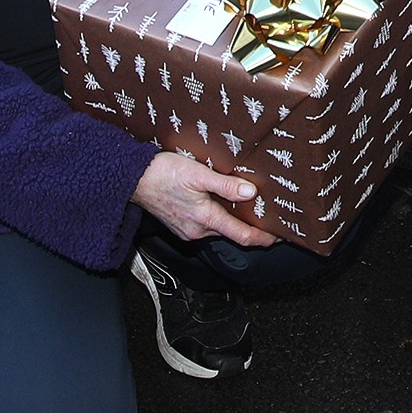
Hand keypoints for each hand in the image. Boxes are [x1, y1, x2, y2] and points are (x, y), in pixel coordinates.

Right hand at [130, 148, 274, 248]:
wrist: (134, 179)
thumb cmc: (162, 174)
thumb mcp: (198, 174)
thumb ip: (225, 185)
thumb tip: (249, 192)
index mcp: (205, 219)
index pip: (242, 236)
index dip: (263, 238)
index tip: (278, 236)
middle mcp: (197, 230)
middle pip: (232, 233)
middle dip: (249, 226)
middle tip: (266, 214)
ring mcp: (188, 230)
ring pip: (218, 228)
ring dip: (232, 219)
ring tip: (245, 204)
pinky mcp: (181, 225)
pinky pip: (206, 225)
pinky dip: (217, 217)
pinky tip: (219, 203)